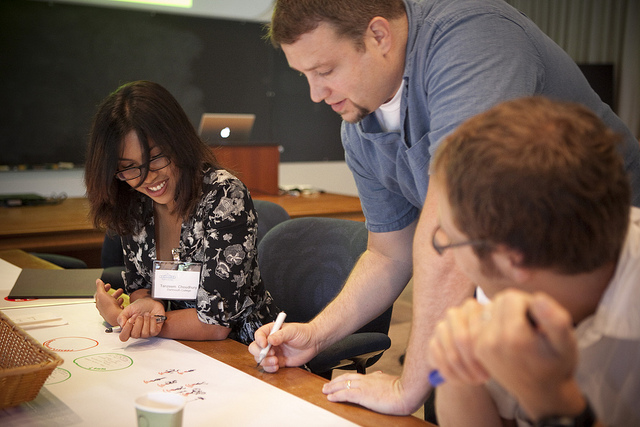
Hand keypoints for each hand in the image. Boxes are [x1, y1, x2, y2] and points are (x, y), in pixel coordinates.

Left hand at [94, 279, 124, 325]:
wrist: (116, 317)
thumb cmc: (109, 307)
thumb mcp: (103, 294)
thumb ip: (100, 287)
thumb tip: (97, 281)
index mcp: (99, 303)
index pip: (99, 294)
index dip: (103, 288)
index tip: (108, 285)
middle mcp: (103, 308)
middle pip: (107, 299)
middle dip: (113, 293)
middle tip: (117, 290)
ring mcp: (109, 312)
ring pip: (112, 303)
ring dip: (117, 298)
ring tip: (121, 296)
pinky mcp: (115, 314)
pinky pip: (117, 308)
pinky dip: (119, 305)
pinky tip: (122, 304)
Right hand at [116, 297, 165, 341]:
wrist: (152, 302)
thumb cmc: (140, 306)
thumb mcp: (128, 309)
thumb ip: (122, 317)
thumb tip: (122, 326)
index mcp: (128, 328)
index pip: (123, 337)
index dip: (126, 329)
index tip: (130, 320)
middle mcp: (137, 332)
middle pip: (135, 335)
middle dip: (138, 323)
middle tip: (139, 315)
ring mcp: (146, 333)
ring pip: (144, 333)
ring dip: (146, 321)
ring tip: (146, 314)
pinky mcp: (155, 331)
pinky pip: (153, 331)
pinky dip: (152, 322)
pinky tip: (152, 317)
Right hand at [248, 322, 318, 371]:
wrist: (313, 343)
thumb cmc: (303, 333)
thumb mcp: (292, 331)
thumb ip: (280, 336)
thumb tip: (270, 340)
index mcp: (271, 331)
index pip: (259, 335)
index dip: (259, 340)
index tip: (265, 344)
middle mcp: (270, 342)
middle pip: (255, 348)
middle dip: (260, 352)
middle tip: (270, 353)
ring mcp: (273, 352)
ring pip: (261, 359)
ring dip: (265, 361)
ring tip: (276, 360)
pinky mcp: (278, 361)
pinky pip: (268, 366)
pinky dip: (270, 368)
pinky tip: (276, 366)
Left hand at [322, 371, 414, 414]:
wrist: (407, 392)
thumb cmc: (404, 389)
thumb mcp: (392, 382)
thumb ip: (384, 379)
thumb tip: (381, 376)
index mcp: (374, 377)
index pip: (356, 376)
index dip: (346, 378)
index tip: (340, 380)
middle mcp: (367, 379)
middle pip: (346, 378)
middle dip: (335, 381)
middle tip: (327, 385)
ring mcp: (364, 386)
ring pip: (343, 384)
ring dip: (332, 387)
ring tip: (325, 390)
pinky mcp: (363, 395)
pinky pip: (345, 394)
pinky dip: (336, 395)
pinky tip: (330, 398)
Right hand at [428, 298, 490, 384]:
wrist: (472, 361)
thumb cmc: (489, 350)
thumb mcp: (495, 344)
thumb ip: (494, 342)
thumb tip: (496, 354)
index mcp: (472, 308)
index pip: (477, 329)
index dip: (484, 351)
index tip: (493, 368)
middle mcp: (454, 314)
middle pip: (461, 339)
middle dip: (473, 363)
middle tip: (483, 379)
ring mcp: (441, 327)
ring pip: (451, 353)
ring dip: (463, 372)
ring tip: (474, 381)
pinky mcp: (432, 343)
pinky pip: (440, 361)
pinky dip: (451, 375)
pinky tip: (460, 381)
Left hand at [474, 290, 580, 419]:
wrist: (542, 393)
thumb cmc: (557, 365)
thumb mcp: (567, 343)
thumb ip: (555, 319)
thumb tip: (537, 298)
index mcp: (514, 337)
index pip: (512, 297)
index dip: (529, 303)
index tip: (539, 320)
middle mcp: (492, 341)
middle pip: (498, 301)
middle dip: (516, 307)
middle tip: (531, 327)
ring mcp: (481, 346)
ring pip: (489, 308)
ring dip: (504, 314)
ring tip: (521, 332)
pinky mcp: (477, 349)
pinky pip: (480, 321)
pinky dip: (494, 322)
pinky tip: (508, 335)